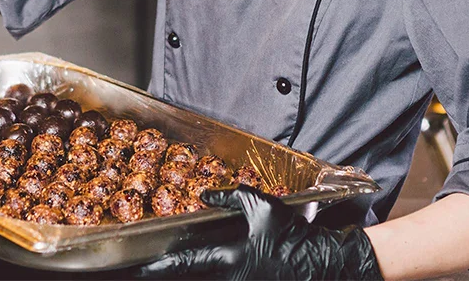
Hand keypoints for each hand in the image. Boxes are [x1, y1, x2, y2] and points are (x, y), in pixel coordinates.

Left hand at [138, 185, 381, 279]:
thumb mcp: (262, 207)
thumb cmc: (291, 231)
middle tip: (150, 274)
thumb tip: (206, 196)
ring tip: (173, 273)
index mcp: (232, 258)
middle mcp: (235, 279)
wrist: (323, 262)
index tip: (145, 268)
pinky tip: (206, 272)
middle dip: (173, 277)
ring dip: (192, 277)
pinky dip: (212, 276)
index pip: (189, 262)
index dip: (164, 265)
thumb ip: (232, 198)